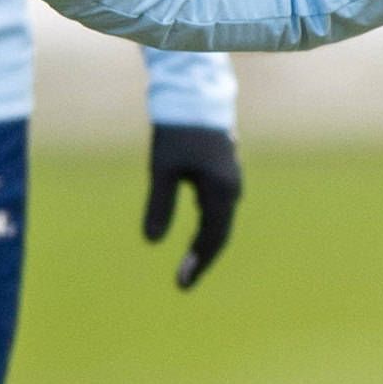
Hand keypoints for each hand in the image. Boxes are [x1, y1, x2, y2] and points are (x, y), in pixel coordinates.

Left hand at [146, 123, 241, 288]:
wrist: (195, 99)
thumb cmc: (177, 133)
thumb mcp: (162, 170)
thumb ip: (159, 205)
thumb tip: (151, 242)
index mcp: (219, 191)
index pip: (212, 237)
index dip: (198, 262)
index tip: (182, 284)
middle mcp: (231, 189)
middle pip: (220, 233)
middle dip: (202, 258)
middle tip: (184, 281)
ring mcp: (230, 181)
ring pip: (221, 221)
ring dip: (206, 243)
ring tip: (190, 263)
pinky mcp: (224, 174)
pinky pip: (219, 209)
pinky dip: (208, 226)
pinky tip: (196, 231)